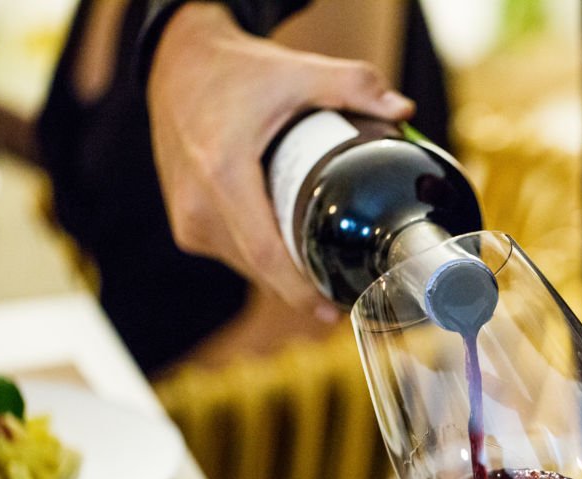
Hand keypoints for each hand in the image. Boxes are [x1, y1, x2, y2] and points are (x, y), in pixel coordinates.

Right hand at [146, 2, 413, 318]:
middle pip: (260, 267)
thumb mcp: (297, 71)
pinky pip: (234, 253)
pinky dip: (264, 256)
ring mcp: (187, 218)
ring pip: (247, 264)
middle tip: (348, 295)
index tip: (333, 312)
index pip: (265, 253)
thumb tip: (403, 109)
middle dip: (304, 287)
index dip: (300, 290)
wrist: (178, 63)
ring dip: (284, 272)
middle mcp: (197, 203)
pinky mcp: (186, 223)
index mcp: (222, 172)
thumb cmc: (237, 70)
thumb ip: (353, 84)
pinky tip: (293, 251)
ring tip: (326, 268)